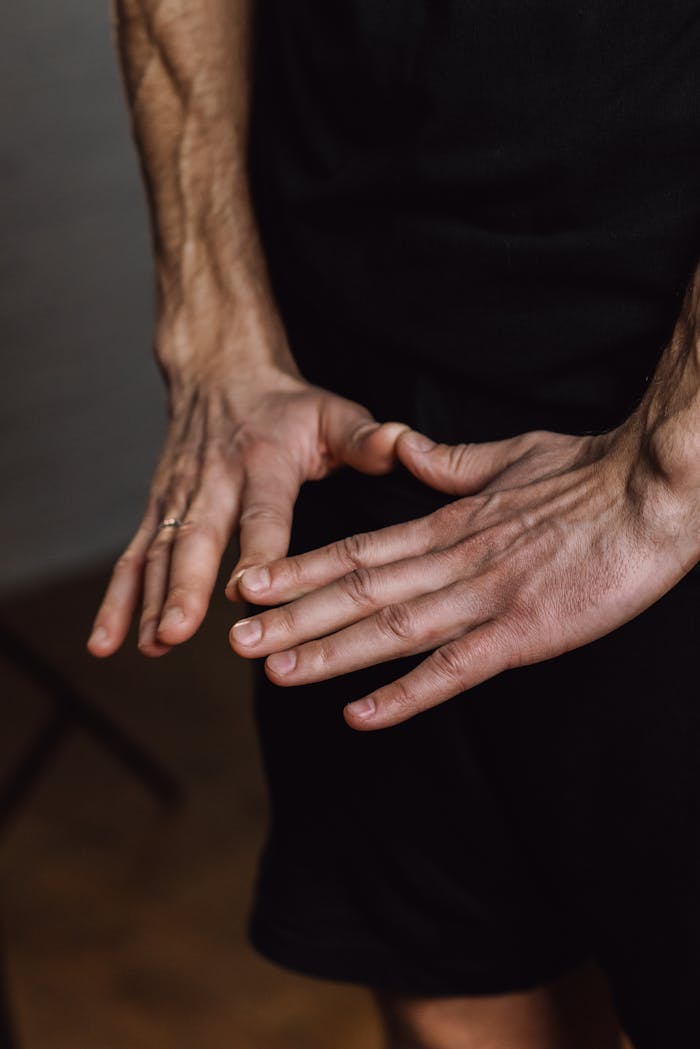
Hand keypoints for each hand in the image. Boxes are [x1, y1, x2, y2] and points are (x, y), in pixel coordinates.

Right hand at [86, 359, 406, 657]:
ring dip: (148, 601)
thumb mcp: (331, 412)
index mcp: (263, 463)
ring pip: (157, 553)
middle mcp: (213, 482)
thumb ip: (366, 438)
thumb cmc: (286, 405)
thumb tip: (403, 446)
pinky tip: (108, 643)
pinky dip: (117, 600)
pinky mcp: (157, 510)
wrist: (219, 371)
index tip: (249, 591)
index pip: (262, 514)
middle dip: (184, 587)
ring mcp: (177, 497)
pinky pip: (132, 557)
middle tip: (178, 631)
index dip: (256, 552)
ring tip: (149, 646)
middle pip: (195, 538)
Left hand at [229, 422, 699, 728]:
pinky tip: (360, 716)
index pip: (358, 549)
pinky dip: (405, 693)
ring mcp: (485, 597)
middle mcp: (453, 560)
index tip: (252, 585)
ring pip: (391, 629)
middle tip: (235, 638)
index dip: (300, 570)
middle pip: (359, 592)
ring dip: (328, 651)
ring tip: (273, 669)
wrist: (649, 491)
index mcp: (448, 522)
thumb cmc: (587, 471)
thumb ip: (446, 462)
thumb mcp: (506, 456)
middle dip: (293, 616)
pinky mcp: (524, 632)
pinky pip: (454, 668)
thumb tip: (402, 447)